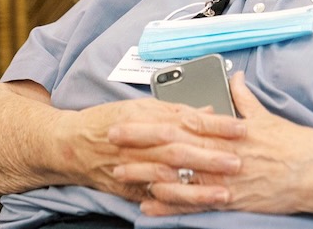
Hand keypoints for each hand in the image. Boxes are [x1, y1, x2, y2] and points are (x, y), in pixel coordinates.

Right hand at [59, 98, 244, 202]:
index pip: (191, 120)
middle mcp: (144, 141)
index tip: (241, 128)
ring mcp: (135, 166)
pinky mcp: (129, 186)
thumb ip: (179, 109)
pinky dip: (174, 203)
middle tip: (239, 161)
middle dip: (212, 157)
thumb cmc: (110, 120)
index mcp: (151, 116)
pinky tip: (193, 207)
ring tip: (223, 192)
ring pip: (170, 177)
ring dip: (197, 186)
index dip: (217, 125)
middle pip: (183, 149)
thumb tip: (210, 110)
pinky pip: (154, 196)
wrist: (71, 144)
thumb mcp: (144, 105)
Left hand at [117, 72, 312, 216]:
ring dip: (147, 176)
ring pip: (179, 178)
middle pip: (173, 149)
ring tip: (120, 173)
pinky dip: (171, 208)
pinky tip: (149, 208)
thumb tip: (234, 77)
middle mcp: (222, 155)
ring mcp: (224, 180)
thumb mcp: (269, 117)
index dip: (152, 122)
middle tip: (110, 140)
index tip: (127, 117)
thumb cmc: (296, 144)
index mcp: (229, 131)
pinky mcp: (232, 202)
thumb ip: (246, 99)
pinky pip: (196, 206)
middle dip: (139, 144)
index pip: (182, 124)